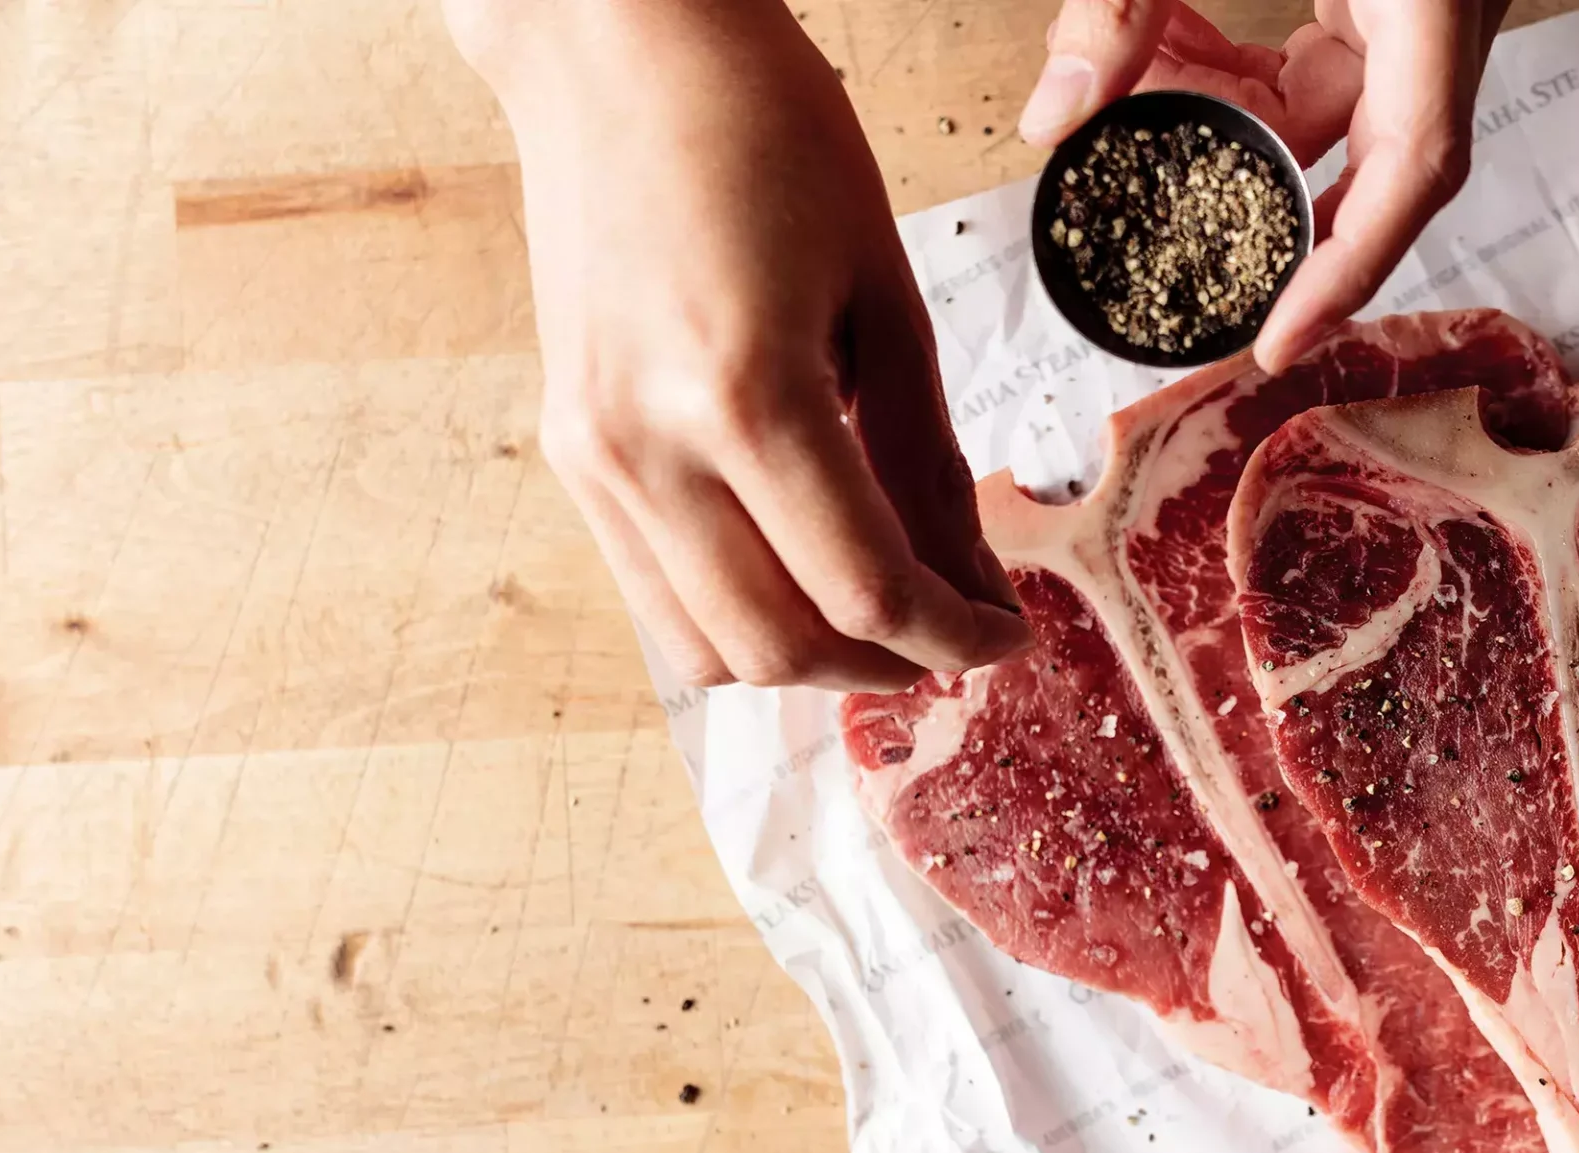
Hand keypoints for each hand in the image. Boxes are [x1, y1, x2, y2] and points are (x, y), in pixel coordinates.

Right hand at [449, 0, 1029, 691]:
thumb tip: (975, 576)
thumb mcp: (884, 293)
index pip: (867, 590)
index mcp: (744, 396)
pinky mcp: (568, 451)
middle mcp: (646, 447)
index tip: (1010, 632)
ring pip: (705, 650)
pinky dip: (738, 615)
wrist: (617, 51)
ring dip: (808, 658)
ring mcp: (592, 457)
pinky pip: (655, 594)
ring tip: (883, 615)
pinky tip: (803, 572)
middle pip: (782, 647)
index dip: (957, 637)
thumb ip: (925, 456)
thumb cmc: (764, 132)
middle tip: (957, 632)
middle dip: (888, 664)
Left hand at [1017, 0, 1511, 371]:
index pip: (1419, 166)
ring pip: (1345, 119)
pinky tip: (1168, 57)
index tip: (1281, 342)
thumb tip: (1056, 120)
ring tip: (1146, 141)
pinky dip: (1245, 78)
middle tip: (1198, 282)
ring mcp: (1423, 9)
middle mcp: (1447, 17)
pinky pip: (1329, 65)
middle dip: (1279, 220)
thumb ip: (1122, 3)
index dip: (1351, 268)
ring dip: (1239, 136)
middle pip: (1383, 166)